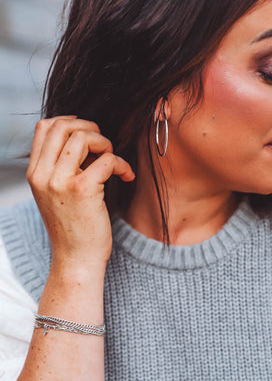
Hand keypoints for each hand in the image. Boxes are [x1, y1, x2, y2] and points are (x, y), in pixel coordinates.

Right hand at [26, 116, 134, 270]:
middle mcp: (42, 175)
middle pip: (63, 126)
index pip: (44, 127)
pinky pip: (107, 159)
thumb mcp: (56, 193)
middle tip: (104, 145)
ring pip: (83, 137)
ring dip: (105, 143)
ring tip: (112, 160)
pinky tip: (127, 175)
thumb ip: (62, 165)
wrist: (76, 259)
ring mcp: (60, 182)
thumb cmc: (73, 226)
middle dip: (90, 127)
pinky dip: (122, 163)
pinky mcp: (83, 190)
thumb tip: (85, 135)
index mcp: (34, 173)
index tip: (88, 132)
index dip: (69, 121)